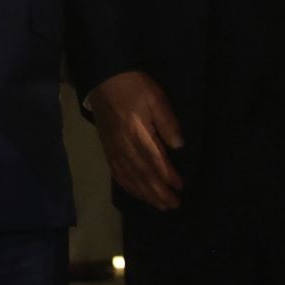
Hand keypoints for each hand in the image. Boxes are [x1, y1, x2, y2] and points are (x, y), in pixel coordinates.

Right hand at [88, 70, 184, 211]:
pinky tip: (136, 192)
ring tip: (159, 205)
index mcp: (137, 132)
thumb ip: (168, 122)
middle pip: (142, 174)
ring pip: (129, 176)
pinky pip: (116, 171)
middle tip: (174, 205)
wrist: (103, 78)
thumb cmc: (133, 87)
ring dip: (145, 193)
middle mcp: (123, 145)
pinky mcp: (106, 147)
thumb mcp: (156, 98)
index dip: (168, 176)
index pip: (155, 160)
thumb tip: (179, 146)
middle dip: (158, 192)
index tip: (181, 186)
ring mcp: (113, 148)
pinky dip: (127, 185)